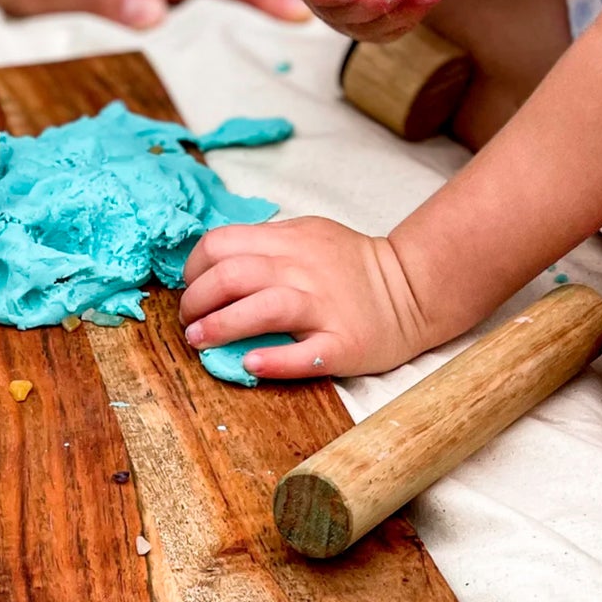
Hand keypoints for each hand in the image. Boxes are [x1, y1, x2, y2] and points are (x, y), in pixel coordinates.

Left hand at [180, 217, 434, 377]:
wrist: (413, 289)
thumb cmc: (349, 268)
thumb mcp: (306, 237)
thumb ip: (264, 247)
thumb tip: (210, 266)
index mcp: (289, 241)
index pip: (220, 245)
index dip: (194, 270)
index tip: (191, 291)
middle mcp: (302, 270)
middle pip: (231, 275)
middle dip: (195, 302)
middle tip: (189, 324)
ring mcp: (323, 307)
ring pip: (261, 308)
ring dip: (219, 327)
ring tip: (199, 342)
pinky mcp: (341, 344)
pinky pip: (301, 354)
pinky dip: (271, 360)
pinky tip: (250, 364)